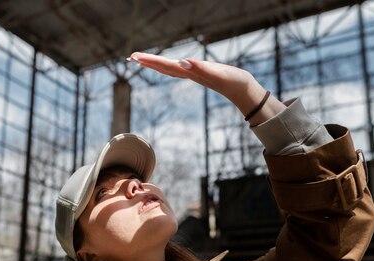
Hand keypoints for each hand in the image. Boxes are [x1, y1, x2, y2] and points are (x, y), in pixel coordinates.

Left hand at [129, 52, 284, 122]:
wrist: (243, 90)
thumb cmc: (232, 81)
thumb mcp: (216, 73)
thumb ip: (199, 68)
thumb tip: (181, 62)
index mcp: (189, 72)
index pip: (165, 65)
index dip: (150, 60)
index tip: (135, 57)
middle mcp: (188, 73)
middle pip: (163, 67)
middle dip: (147, 62)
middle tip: (130, 57)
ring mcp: (193, 74)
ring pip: (169, 68)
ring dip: (155, 64)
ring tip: (141, 60)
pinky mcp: (200, 73)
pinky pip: (179, 68)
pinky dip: (169, 65)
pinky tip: (167, 64)